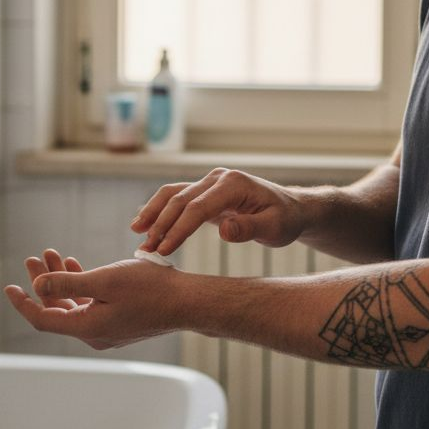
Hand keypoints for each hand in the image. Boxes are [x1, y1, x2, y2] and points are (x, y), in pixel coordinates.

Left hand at [3, 249, 186, 348]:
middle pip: (57, 310)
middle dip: (42, 283)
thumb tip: (37, 286)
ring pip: (73, 305)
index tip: (9, 286)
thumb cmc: (150, 289)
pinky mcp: (118, 321)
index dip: (22, 303)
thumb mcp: (104, 281)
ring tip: (53, 255)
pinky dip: (79, 287)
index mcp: (87, 328)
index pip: (42, 319)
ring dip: (61, 281)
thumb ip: (68, 284)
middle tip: (34, 258)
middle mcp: (93, 333)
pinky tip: (76, 266)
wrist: (187, 302)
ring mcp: (107, 329)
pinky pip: (89, 305)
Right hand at [131, 167, 307, 255]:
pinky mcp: (204, 192)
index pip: (198, 207)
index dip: (179, 229)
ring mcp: (209, 183)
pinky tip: (143, 224)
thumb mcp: (275, 228)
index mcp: (233, 184)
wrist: (291, 208)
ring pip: (173, 194)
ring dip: (153, 213)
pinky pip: (177, 197)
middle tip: (146, 250)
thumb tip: (224, 230)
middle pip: (180, 200)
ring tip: (137, 234)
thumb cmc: (285, 219)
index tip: (164, 249)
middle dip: (161, 225)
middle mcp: (217, 178)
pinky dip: (159, 209)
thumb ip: (249, 228)